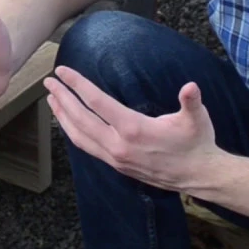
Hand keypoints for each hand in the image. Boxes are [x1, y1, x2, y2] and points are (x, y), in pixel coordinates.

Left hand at [44, 65, 218, 192]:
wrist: (199, 175)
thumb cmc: (197, 143)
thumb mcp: (197, 118)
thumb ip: (191, 101)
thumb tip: (191, 87)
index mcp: (133, 129)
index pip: (97, 103)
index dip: (78, 85)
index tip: (62, 72)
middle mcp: (119, 145)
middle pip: (80, 119)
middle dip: (62, 98)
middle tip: (49, 82)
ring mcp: (116, 158)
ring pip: (79, 137)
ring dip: (63, 117)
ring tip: (52, 100)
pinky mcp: (117, 165)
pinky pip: (88, 147)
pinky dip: (73, 133)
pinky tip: (69, 123)